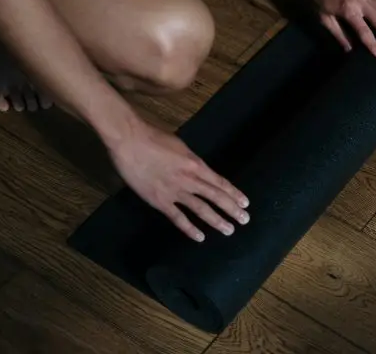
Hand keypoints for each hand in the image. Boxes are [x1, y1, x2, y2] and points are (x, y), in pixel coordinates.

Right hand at [108, 120, 249, 241]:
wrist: (130, 142)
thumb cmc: (154, 138)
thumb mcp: (181, 146)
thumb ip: (192, 161)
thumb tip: (200, 171)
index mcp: (196, 164)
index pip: (220, 182)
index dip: (233, 194)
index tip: (245, 203)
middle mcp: (190, 179)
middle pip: (216, 196)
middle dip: (232, 209)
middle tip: (245, 220)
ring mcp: (175, 191)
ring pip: (201, 209)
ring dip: (217, 220)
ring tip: (229, 230)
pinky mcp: (159, 201)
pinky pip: (178, 218)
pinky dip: (190, 229)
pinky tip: (200, 237)